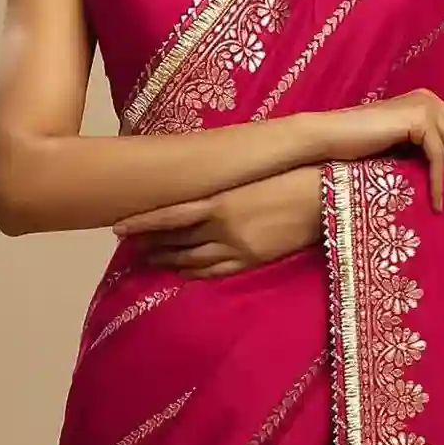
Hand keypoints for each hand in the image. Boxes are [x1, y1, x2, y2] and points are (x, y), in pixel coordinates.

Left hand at [112, 166, 322, 276]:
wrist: (325, 198)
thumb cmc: (290, 174)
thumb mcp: (248, 173)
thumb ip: (221, 183)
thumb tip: (198, 185)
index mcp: (219, 200)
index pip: (169, 215)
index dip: (143, 224)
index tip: (118, 227)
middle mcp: (222, 228)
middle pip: (176, 239)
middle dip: (152, 242)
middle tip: (132, 244)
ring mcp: (237, 248)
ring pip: (192, 259)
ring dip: (168, 259)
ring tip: (150, 258)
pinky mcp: (252, 260)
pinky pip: (215, 271)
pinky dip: (194, 272)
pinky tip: (182, 271)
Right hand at [317, 90, 443, 212]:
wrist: (329, 137)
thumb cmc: (359, 146)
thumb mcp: (402, 147)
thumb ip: (426, 148)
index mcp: (432, 104)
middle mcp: (434, 101)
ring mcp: (426, 107)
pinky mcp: (417, 120)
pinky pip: (437, 158)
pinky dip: (439, 184)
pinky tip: (439, 205)